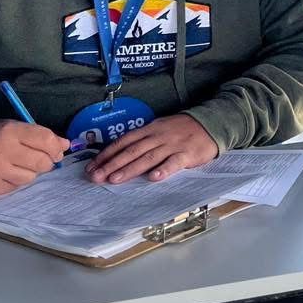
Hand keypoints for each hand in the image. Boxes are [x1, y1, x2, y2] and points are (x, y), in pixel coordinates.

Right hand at [0, 120, 68, 195]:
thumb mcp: (11, 128)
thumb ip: (38, 135)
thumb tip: (64, 145)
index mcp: (10, 131)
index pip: (45, 139)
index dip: (56, 147)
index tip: (58, 151)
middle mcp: (3, 151)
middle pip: (42, 161)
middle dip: (46, 162)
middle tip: (39, 160)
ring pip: (31, 177)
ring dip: (30, 173)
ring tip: (17, 166)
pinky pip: (16, 187)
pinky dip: (15, 181)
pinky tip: (6, 174)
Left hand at [87, 114, 217, 183]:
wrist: (211, 123)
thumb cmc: (182, 129)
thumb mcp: (160, 128)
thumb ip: (143, 140)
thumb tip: (119, 154)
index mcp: (150, 129)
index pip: (124, 142)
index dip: (107, 154)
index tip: (92, 166)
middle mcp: (158, 136)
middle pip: (132, 151)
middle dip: (112, 164)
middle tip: (96, 177)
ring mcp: (172, 145)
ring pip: (148, 157)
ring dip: (130, 169)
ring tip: (115, 179)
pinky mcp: (187, 154)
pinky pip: (174, 162)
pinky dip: (164, 170)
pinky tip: (153, 178)